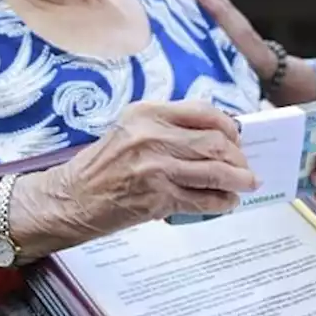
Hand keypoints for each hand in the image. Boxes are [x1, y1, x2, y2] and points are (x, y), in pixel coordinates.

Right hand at [44, 100, 258, 237]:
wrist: (69, 198)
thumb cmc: (100, 166)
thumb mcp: (130, 130)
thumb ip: (166, 128)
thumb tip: (212, 136)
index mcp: (147, 112)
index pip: (203, 112)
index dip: (228, 126)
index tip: (236, 138)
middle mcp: (152, 135)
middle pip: (215, 142)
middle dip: (238, 157)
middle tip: (245, 167)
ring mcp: (156, 167)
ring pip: (215, 171)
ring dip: (238, 180)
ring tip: (246, 185)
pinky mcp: (157, 197)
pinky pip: (202, 199)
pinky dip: (221, 202)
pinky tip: (226, 203)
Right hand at [141, 0, 277, 80]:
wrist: (264, 69)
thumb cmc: (252, 52)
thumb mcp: (239, 33)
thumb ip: (221, 12)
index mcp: (215, 3)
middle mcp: (207, 7)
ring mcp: (203, 19)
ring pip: (175, 2)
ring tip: (130, 3)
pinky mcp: (200, 33)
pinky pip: (177, 19)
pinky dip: (161, 16)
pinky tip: (145, 27)